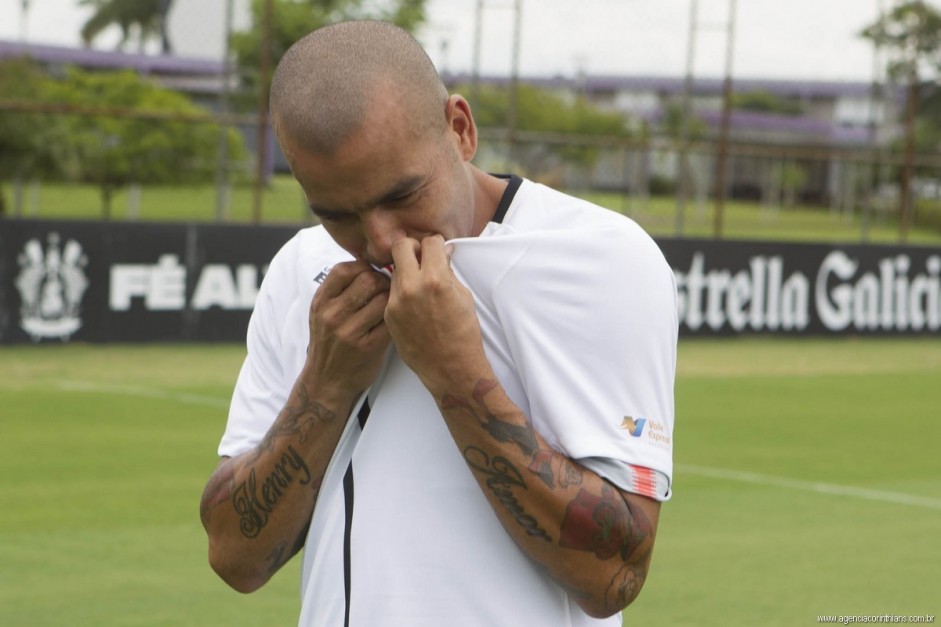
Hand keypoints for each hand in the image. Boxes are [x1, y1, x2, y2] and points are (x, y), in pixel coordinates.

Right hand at [305, 260, 390, 401]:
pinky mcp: (368, 348)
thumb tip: (368, 263)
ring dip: (393, 297)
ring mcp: (349, 332)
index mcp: (320, 302)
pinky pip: (390, 322)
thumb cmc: (329, 343)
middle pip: (368, 280)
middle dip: (384, 280)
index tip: (373, 272)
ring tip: (394, 302)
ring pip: (382, 300)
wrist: (326, 381)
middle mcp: (332, 315)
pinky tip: (396, 319)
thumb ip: (340, 290)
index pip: (344, 269)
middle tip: (390, 287)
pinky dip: (397, 317)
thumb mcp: (322, 313)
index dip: (364, 267)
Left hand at [385, 236, 491, 392]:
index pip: (429, 241)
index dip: (436, 243)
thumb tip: (442, 254)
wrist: (450, 367)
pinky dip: (401, 291)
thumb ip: (448, 271)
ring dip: (406, 270)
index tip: (437, 249)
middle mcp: (411, 287)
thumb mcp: (463, 296)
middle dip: (413, 247)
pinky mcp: (388, 314)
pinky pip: (391, 292)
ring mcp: (396, 301)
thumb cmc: (463, 334)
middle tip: (421, 257)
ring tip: (419, 284)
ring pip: (394, 269)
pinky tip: (413, 303)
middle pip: (401, 246)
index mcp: (435, 279)